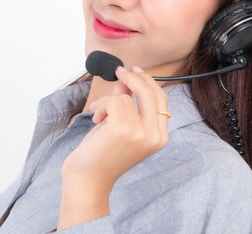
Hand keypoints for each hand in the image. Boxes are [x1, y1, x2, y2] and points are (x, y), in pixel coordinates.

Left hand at [62, 66, 169, 186]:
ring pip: (125, 97)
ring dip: (107, 102)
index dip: (148, 82)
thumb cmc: (103, 155)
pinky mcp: (123, 129)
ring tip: (99, 117)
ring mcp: (140, 133)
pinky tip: (95, 119)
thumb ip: (127, 104)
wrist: (89, 179)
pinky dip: (100, 105)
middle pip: (151, 92)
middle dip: (133, 78)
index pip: (162, 100)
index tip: (134, 71)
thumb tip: (125, 82)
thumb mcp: (120, 126)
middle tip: (118, 71)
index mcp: (159, 137)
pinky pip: (113, 101)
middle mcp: (154, 136)